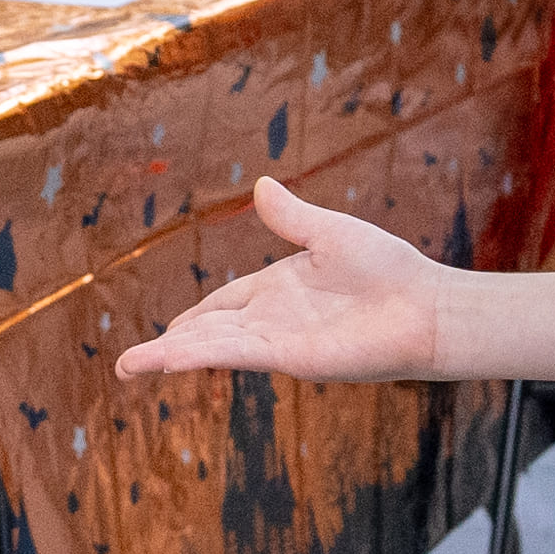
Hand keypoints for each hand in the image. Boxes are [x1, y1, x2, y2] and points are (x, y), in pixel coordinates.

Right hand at [116, 177, 453, 381]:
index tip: (167, 332)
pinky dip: (201, 355)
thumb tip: (262, 184)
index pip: (224, 304)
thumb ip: (291, 216)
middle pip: (209, 333)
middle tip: (128, 364)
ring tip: (128, 369)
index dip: (194, 318)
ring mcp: (280, 342)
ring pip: (213, 348)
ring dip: (170, 357)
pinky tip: (170, 359)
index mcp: (279, 290)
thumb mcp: (330, 233)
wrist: (426, 307)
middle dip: (169, 347)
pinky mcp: (291, 358)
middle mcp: (274, 321)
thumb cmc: (388, 270)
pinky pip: (237, 354)